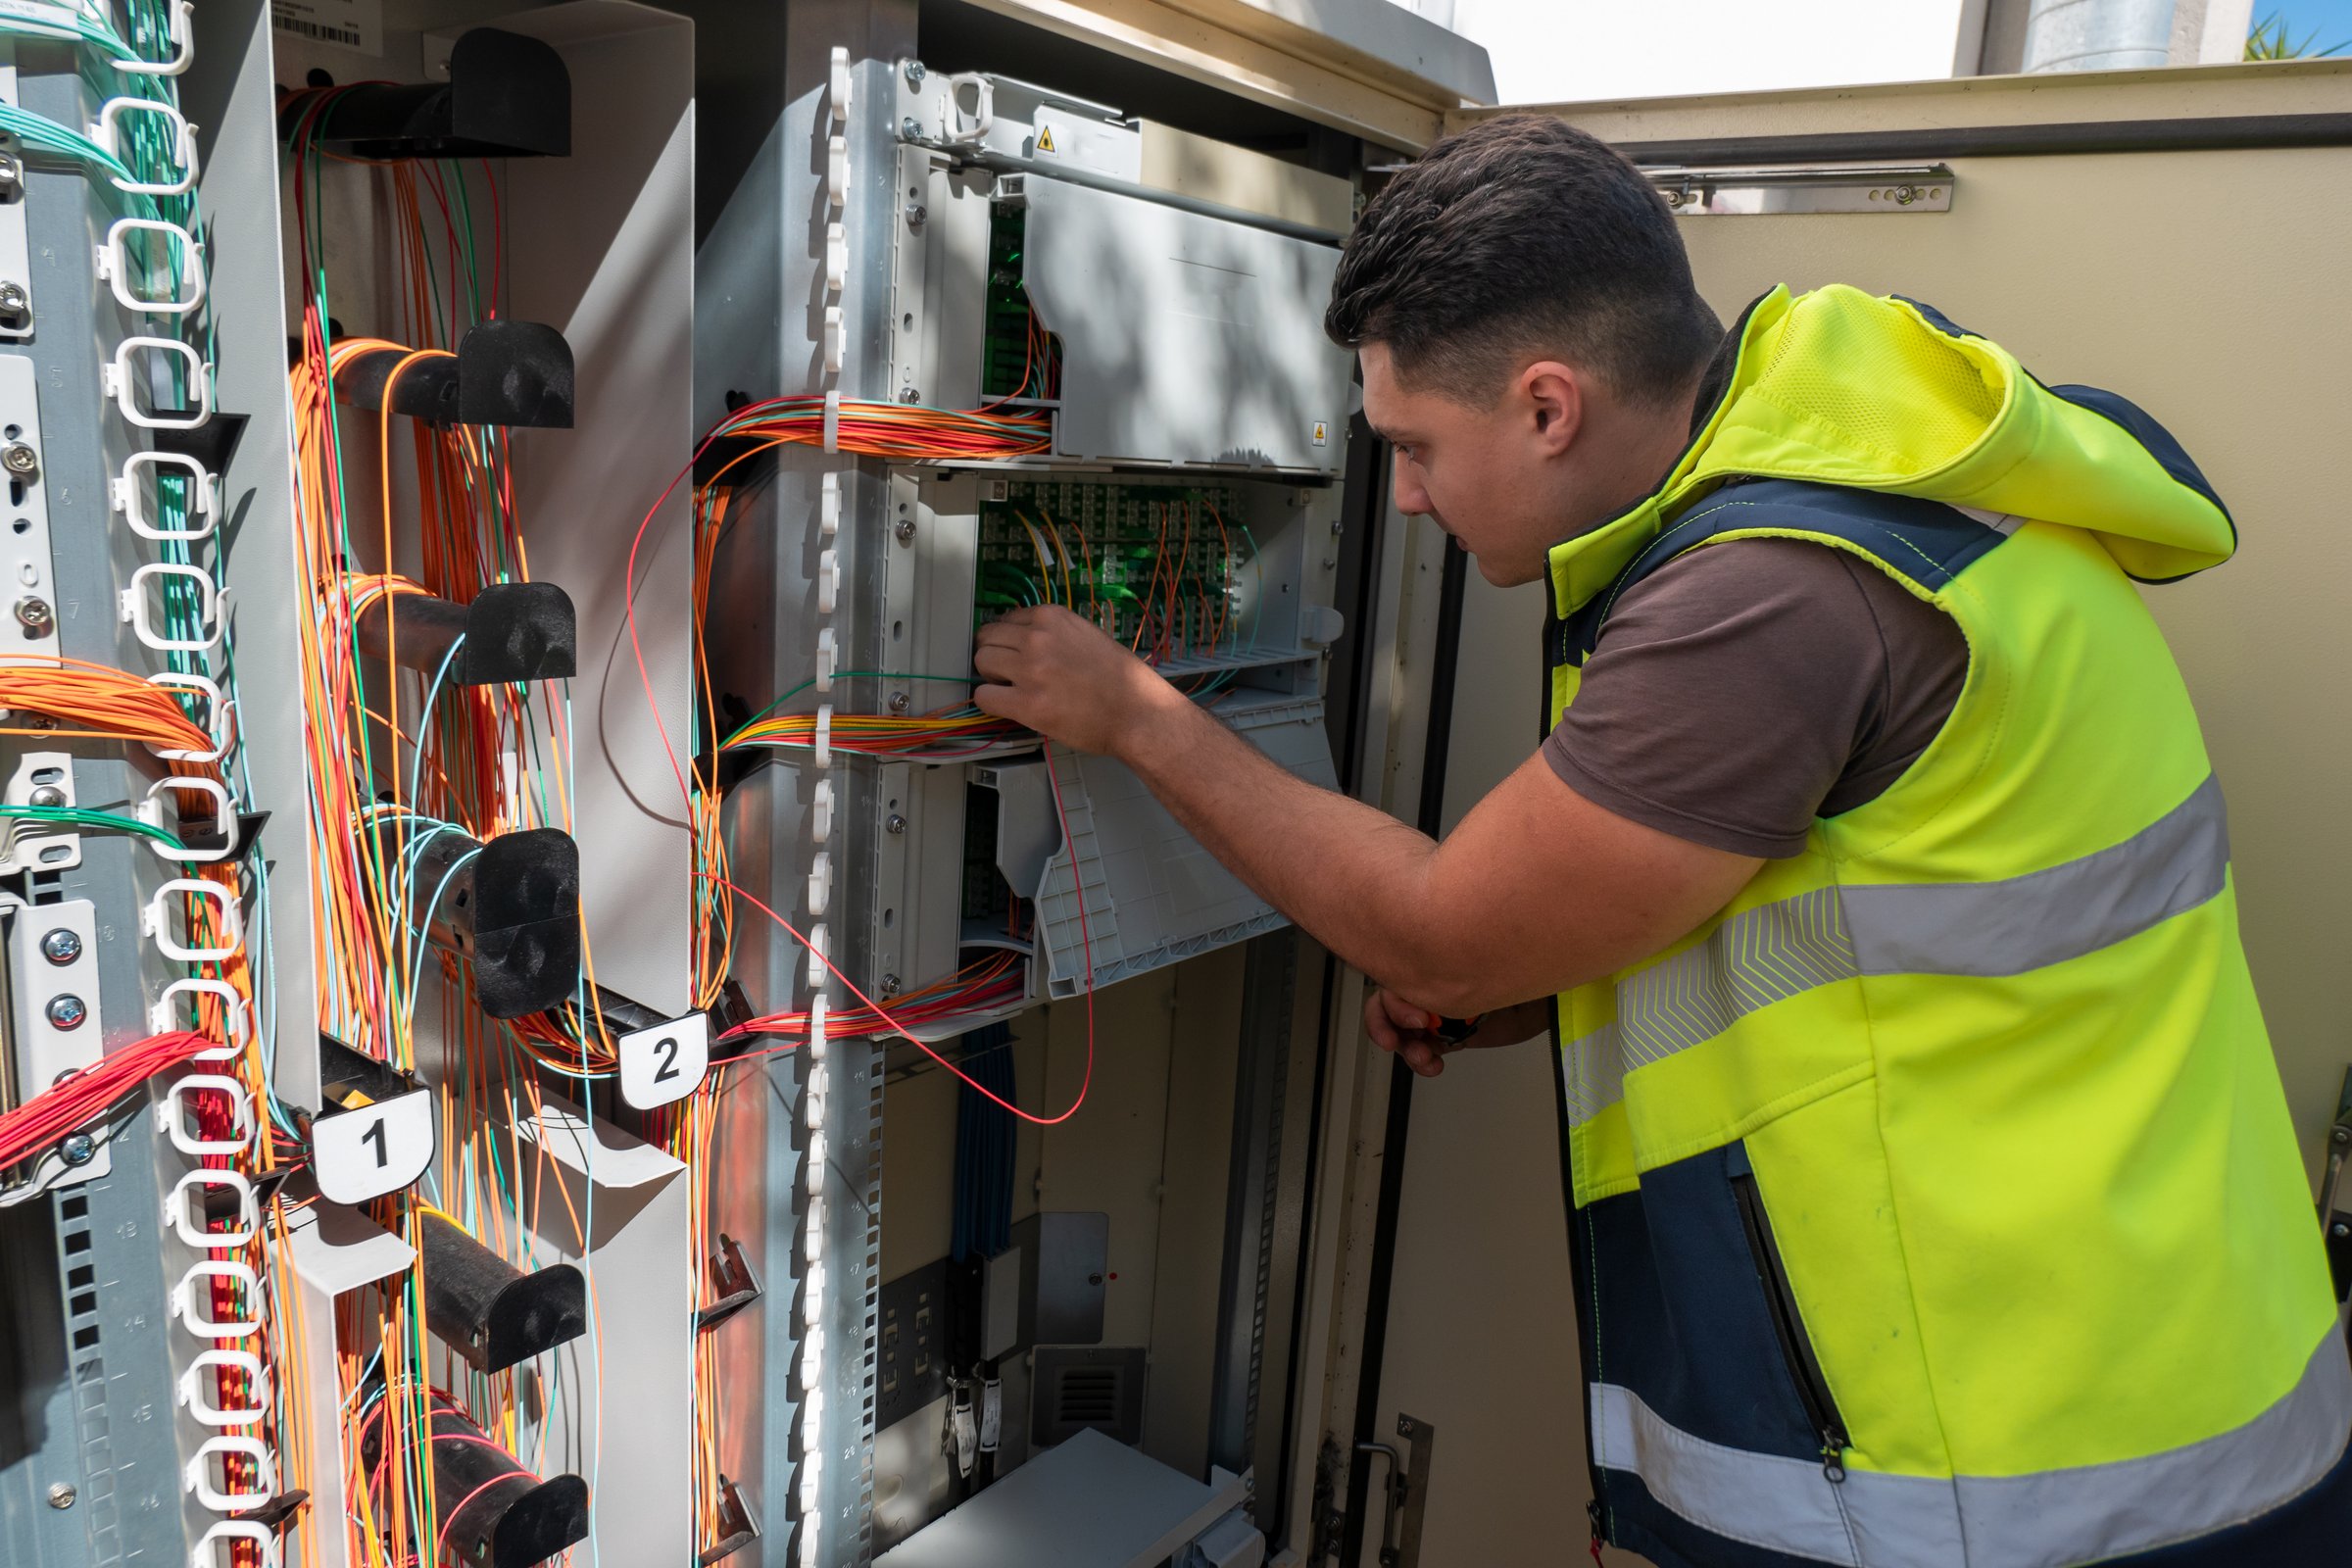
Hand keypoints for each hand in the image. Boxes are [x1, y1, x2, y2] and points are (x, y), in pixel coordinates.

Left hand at [973, 605, 1185, 756]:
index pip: (1006, 620)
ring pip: (981, 663)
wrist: (1138, 712)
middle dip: (994, 656)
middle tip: (1009, 674)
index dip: (1008, 641)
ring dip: (991, 677)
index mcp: (1052, 617)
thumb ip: (1054, 633)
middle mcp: (1037, 638)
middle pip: (987, 639)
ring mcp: (1031, 670)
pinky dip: (990, 702)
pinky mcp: (1027, 703)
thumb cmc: (1121, 680)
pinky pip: (984, 696)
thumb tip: (1022, 638)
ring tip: (1011, 690)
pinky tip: (1008, 707)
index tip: (1015, 655)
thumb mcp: (1087, 635)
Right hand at [1362, 991, 1549, 1077]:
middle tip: (1396, 1041)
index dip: (1395, 1004)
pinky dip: (1421, 1062)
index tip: (1418, 1019)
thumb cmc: (1511, 978)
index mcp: (1430, 966)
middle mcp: (1426, 988)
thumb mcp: (1483, 977)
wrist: (1536, 1001)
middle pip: (1386, 1005)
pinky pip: (1423, 1049)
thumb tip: (1437, 993)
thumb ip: (1457, 982)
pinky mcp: (1446, 1036)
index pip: (1394, 982)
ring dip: (1405, 1048)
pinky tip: (1434, 1066)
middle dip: (1384, 1025)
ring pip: (1402, 1031)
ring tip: (1425, 1059)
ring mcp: (1435, 1013)